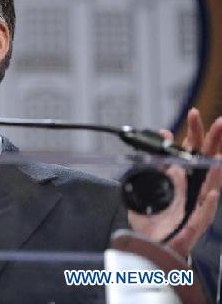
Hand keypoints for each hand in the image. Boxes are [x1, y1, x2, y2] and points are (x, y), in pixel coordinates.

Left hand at [128, 108, 221, 256]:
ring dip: (216, 168)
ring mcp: (195, 205)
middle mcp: (192, 188)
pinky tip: (212, 193)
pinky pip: (204, 213)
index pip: (191, 150)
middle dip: (213, 141)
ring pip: (212, 183)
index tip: (194, 114)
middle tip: (219, 121)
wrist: (150, 245)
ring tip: (219, 153)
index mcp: (181, 176)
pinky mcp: (194, 224)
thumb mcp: (146, 185)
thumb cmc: (152, 218)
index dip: (194, 132)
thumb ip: (153, 162)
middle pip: (206, 160)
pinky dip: (209, 203)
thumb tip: (159, 138)